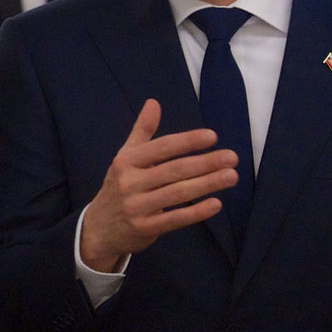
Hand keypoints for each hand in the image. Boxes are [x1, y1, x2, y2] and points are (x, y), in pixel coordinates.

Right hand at [79, 99, 237, 271]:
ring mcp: (137, 207)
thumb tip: (153, 102)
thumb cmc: (119, 187)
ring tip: (231, 176)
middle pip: (174, 170)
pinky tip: (216, 204)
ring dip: (207, 184)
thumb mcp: (125, 157)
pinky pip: (175, 219)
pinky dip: (196, 212)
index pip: (162, 148)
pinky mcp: (145, 229)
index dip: (187, 141)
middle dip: (205, 163)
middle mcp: (130, 182)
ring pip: (177, 193)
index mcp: (126, 161)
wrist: (99, 228)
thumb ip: (142, 131)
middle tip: (232, 157)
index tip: (212, 137)